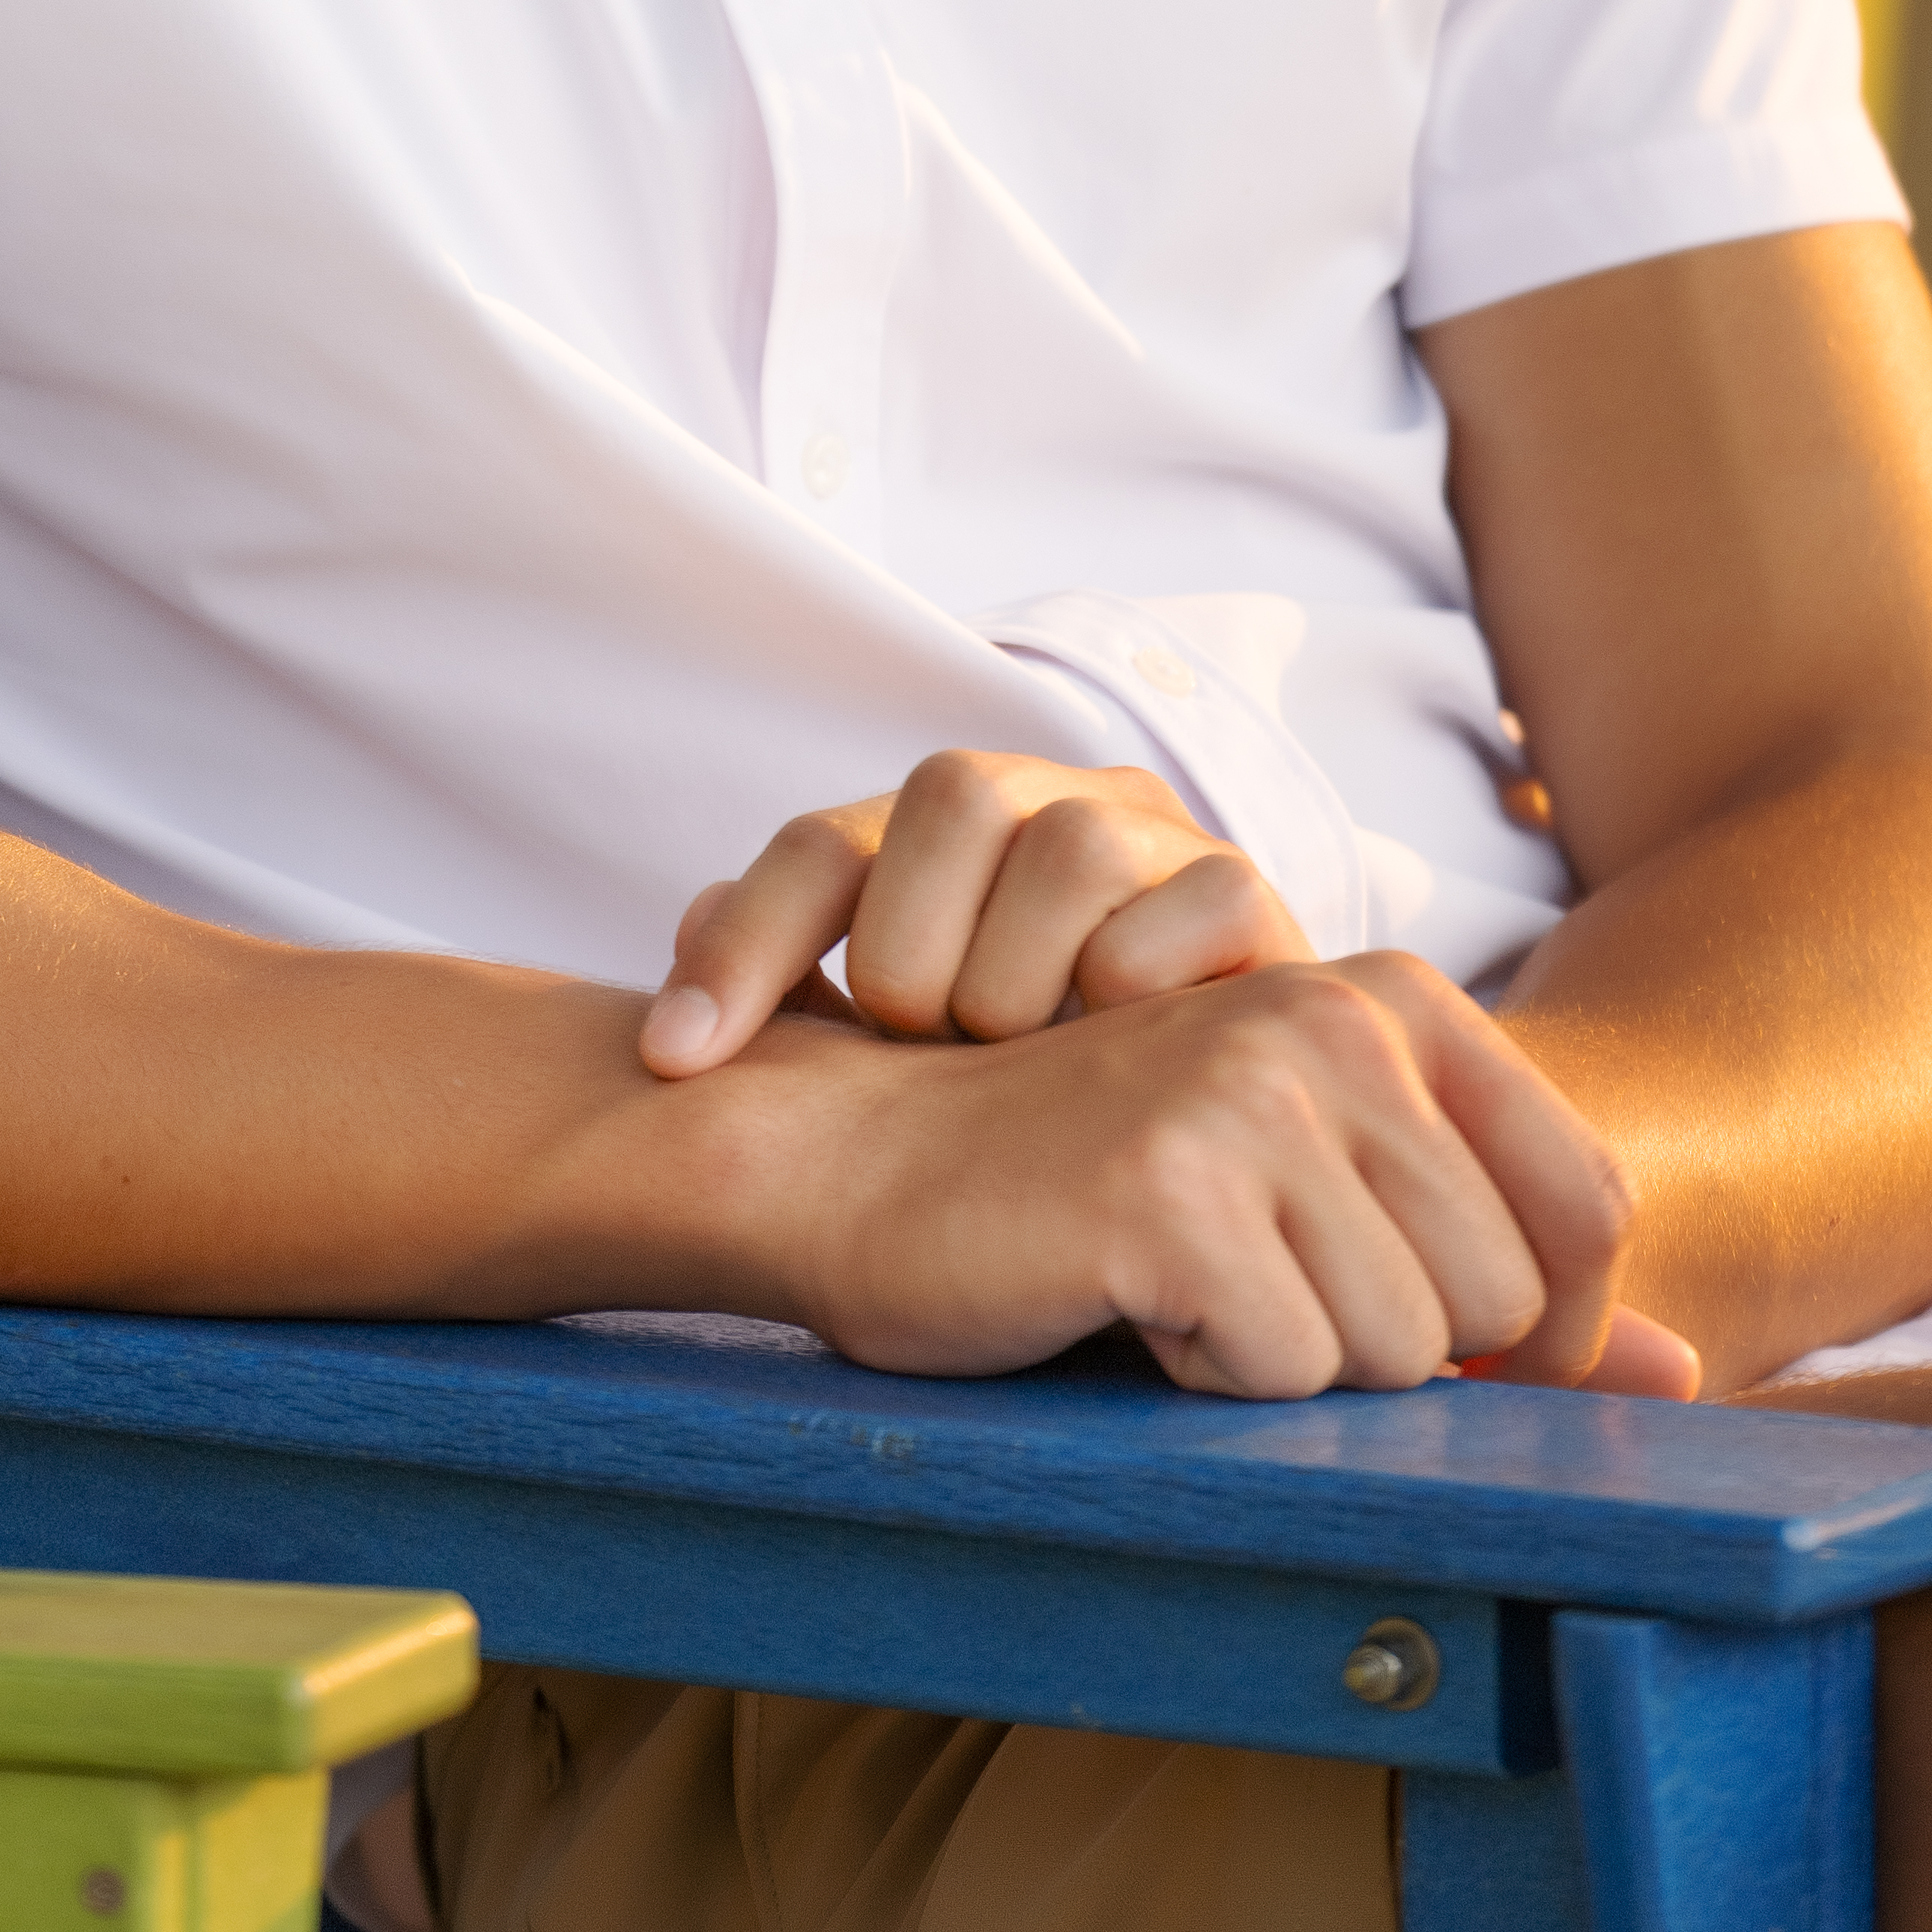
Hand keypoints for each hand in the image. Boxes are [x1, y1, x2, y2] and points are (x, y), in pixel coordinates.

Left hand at [642, 744, 1312, 1069]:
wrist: (1207, 1134)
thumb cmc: (1023, 1101)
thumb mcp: (895, 1069)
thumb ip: (797, 1019)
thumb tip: (678, 996)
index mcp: (948, 834)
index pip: (823, 845)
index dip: (741, 943)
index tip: (678, 1059)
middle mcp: (1054, 802)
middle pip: (952, 797)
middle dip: (911, 957)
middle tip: (925, 1053)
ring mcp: (1160, 839)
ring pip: (1071, 844)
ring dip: (1022, 979)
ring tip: (1017, 1065)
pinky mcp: (1253, 898)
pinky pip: (1193, 904)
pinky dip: (1139, 989)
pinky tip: (1118, 1065)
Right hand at [760, 942, 1693, 1400]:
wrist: (857, 1160)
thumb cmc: (1096, 1194)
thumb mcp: (1323, 1206)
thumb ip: (1509, 1288)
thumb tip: (1686, 1378)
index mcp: (1394, 996)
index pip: (1591, 1206)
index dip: (1529, 1318)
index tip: (1403, 1319)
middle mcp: (1342, 1017)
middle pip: (1491, 1304)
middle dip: (1375, 1343)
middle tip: (1241, 1285)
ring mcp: (1257, 1093)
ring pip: (1393, 1355)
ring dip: (1283, 1364)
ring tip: (1178, 1287)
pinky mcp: (1175, 1189)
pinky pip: (1279, 1374)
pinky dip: (1201, 1378)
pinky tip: (1122, 1304)